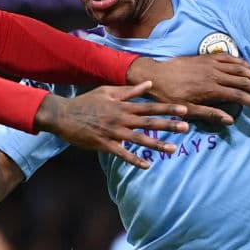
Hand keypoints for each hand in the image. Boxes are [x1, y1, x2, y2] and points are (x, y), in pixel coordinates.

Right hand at [35, 83, 188, 168]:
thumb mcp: (107, 92)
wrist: (63, 115)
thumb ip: (129, 90)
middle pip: (149, 122)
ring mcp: (113, 132)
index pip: (150, 106)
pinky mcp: (104, 144)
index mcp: (123, 106)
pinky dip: (134, 160)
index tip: (184, 109)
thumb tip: (149, 84)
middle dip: (168, 125)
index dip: (168, 108)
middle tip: (186, 128)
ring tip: (172, 149)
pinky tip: (147, 165)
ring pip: (139, 139)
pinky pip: (122, 153)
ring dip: (157, 144)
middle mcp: (121, 119)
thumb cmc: (86, 102)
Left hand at [128, 53, 249, 121]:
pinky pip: (230, 58)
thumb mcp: (186, 110)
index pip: (240, 96)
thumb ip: (209, 114)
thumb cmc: (168, 96)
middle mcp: (214, 74)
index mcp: (211, 89)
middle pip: (245, 81)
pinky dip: (243, 63)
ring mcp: (212, 63)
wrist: (154, 74)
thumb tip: (231, 120)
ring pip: (240, 68)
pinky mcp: (207, 57)